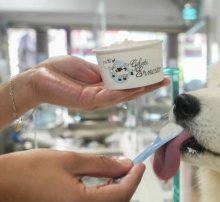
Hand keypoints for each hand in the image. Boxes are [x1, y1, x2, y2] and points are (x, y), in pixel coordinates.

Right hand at [0, 149, 144, 201]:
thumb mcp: (70, 160)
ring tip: (108, 177)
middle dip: (124, 186)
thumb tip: (126, 165)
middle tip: (124, 167)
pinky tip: (93, 189)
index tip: (139, 165)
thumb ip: (103, 164)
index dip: (134, 179)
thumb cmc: (27, 170)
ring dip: (112, 198)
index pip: (121, 195)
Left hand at [30, 55, 169, 109]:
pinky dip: (125, 92)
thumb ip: (102, 70)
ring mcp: (97, 100)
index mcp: (103, 87)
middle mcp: (103, 96)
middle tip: (164, 80)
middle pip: (130, 92)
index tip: (157, 76)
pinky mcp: (89, 101)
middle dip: (148, 86)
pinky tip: (137, 88)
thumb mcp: (87, 66)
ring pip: (124, 95)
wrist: (38, 77)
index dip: (143, 82)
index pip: (127, 86)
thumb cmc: (59, 70)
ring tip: (157, 82)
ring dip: (142, 89)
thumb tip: (118, 68)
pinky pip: (111, 96)